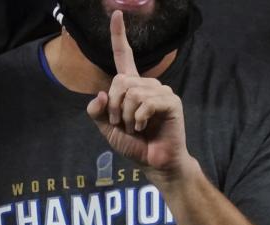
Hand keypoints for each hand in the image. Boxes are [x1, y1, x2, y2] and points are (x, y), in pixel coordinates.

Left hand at [85, 11, 190, 179]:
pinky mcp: (171, 102)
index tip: (117, 14)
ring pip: (133, 92)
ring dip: (128, 115)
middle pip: (121, 80)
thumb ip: (98, 113)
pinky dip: (139, 118)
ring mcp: (161, 92)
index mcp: (133, 88)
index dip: (119, 36)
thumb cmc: (136, 147)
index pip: (124, 57)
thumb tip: (101, 94)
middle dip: (115, 105)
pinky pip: (147, 102)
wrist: (156, 164)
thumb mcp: (109, 130)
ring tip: (135, 128)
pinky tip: (144, 128)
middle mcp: (147, 85)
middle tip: (120, 124)